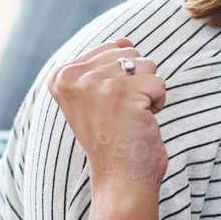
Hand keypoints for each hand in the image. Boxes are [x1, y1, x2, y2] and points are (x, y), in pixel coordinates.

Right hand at [45, 37, 168, 205]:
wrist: (119, 180)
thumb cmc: (113, 139)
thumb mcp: (97, 97)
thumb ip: (104, 64)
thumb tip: (125, 39)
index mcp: (61, 75)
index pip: (111, 49)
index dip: (120, 79)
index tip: (107, 108)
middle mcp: (73, 76)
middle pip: (129, 54)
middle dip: (136, 83)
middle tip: (121, 115)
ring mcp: (96, 84)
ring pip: (146, 65)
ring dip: (148, 93)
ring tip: (130, 118)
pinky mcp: (122, 94)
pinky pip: (159, 84)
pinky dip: (158, 104)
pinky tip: (140, 124)